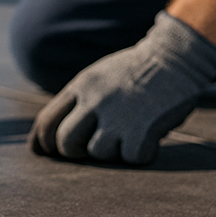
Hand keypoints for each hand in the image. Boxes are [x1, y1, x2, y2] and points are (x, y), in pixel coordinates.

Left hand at [29, 12, 215, 163]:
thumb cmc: (134, 73)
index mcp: (81, 86)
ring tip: (128, 133)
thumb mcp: (97, 79)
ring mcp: (118, 116)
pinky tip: (148, 138)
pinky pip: (131, 158)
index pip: (46, 122)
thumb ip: (75, 104)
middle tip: (90, 148)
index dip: (44, 142)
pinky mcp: (142, 131)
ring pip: (98, 153)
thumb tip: (41, 141)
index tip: (50, 151)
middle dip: (75, 152)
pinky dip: (141, 153)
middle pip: (66, 143)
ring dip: (113, 151)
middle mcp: (95, 101)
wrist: (174, 58)